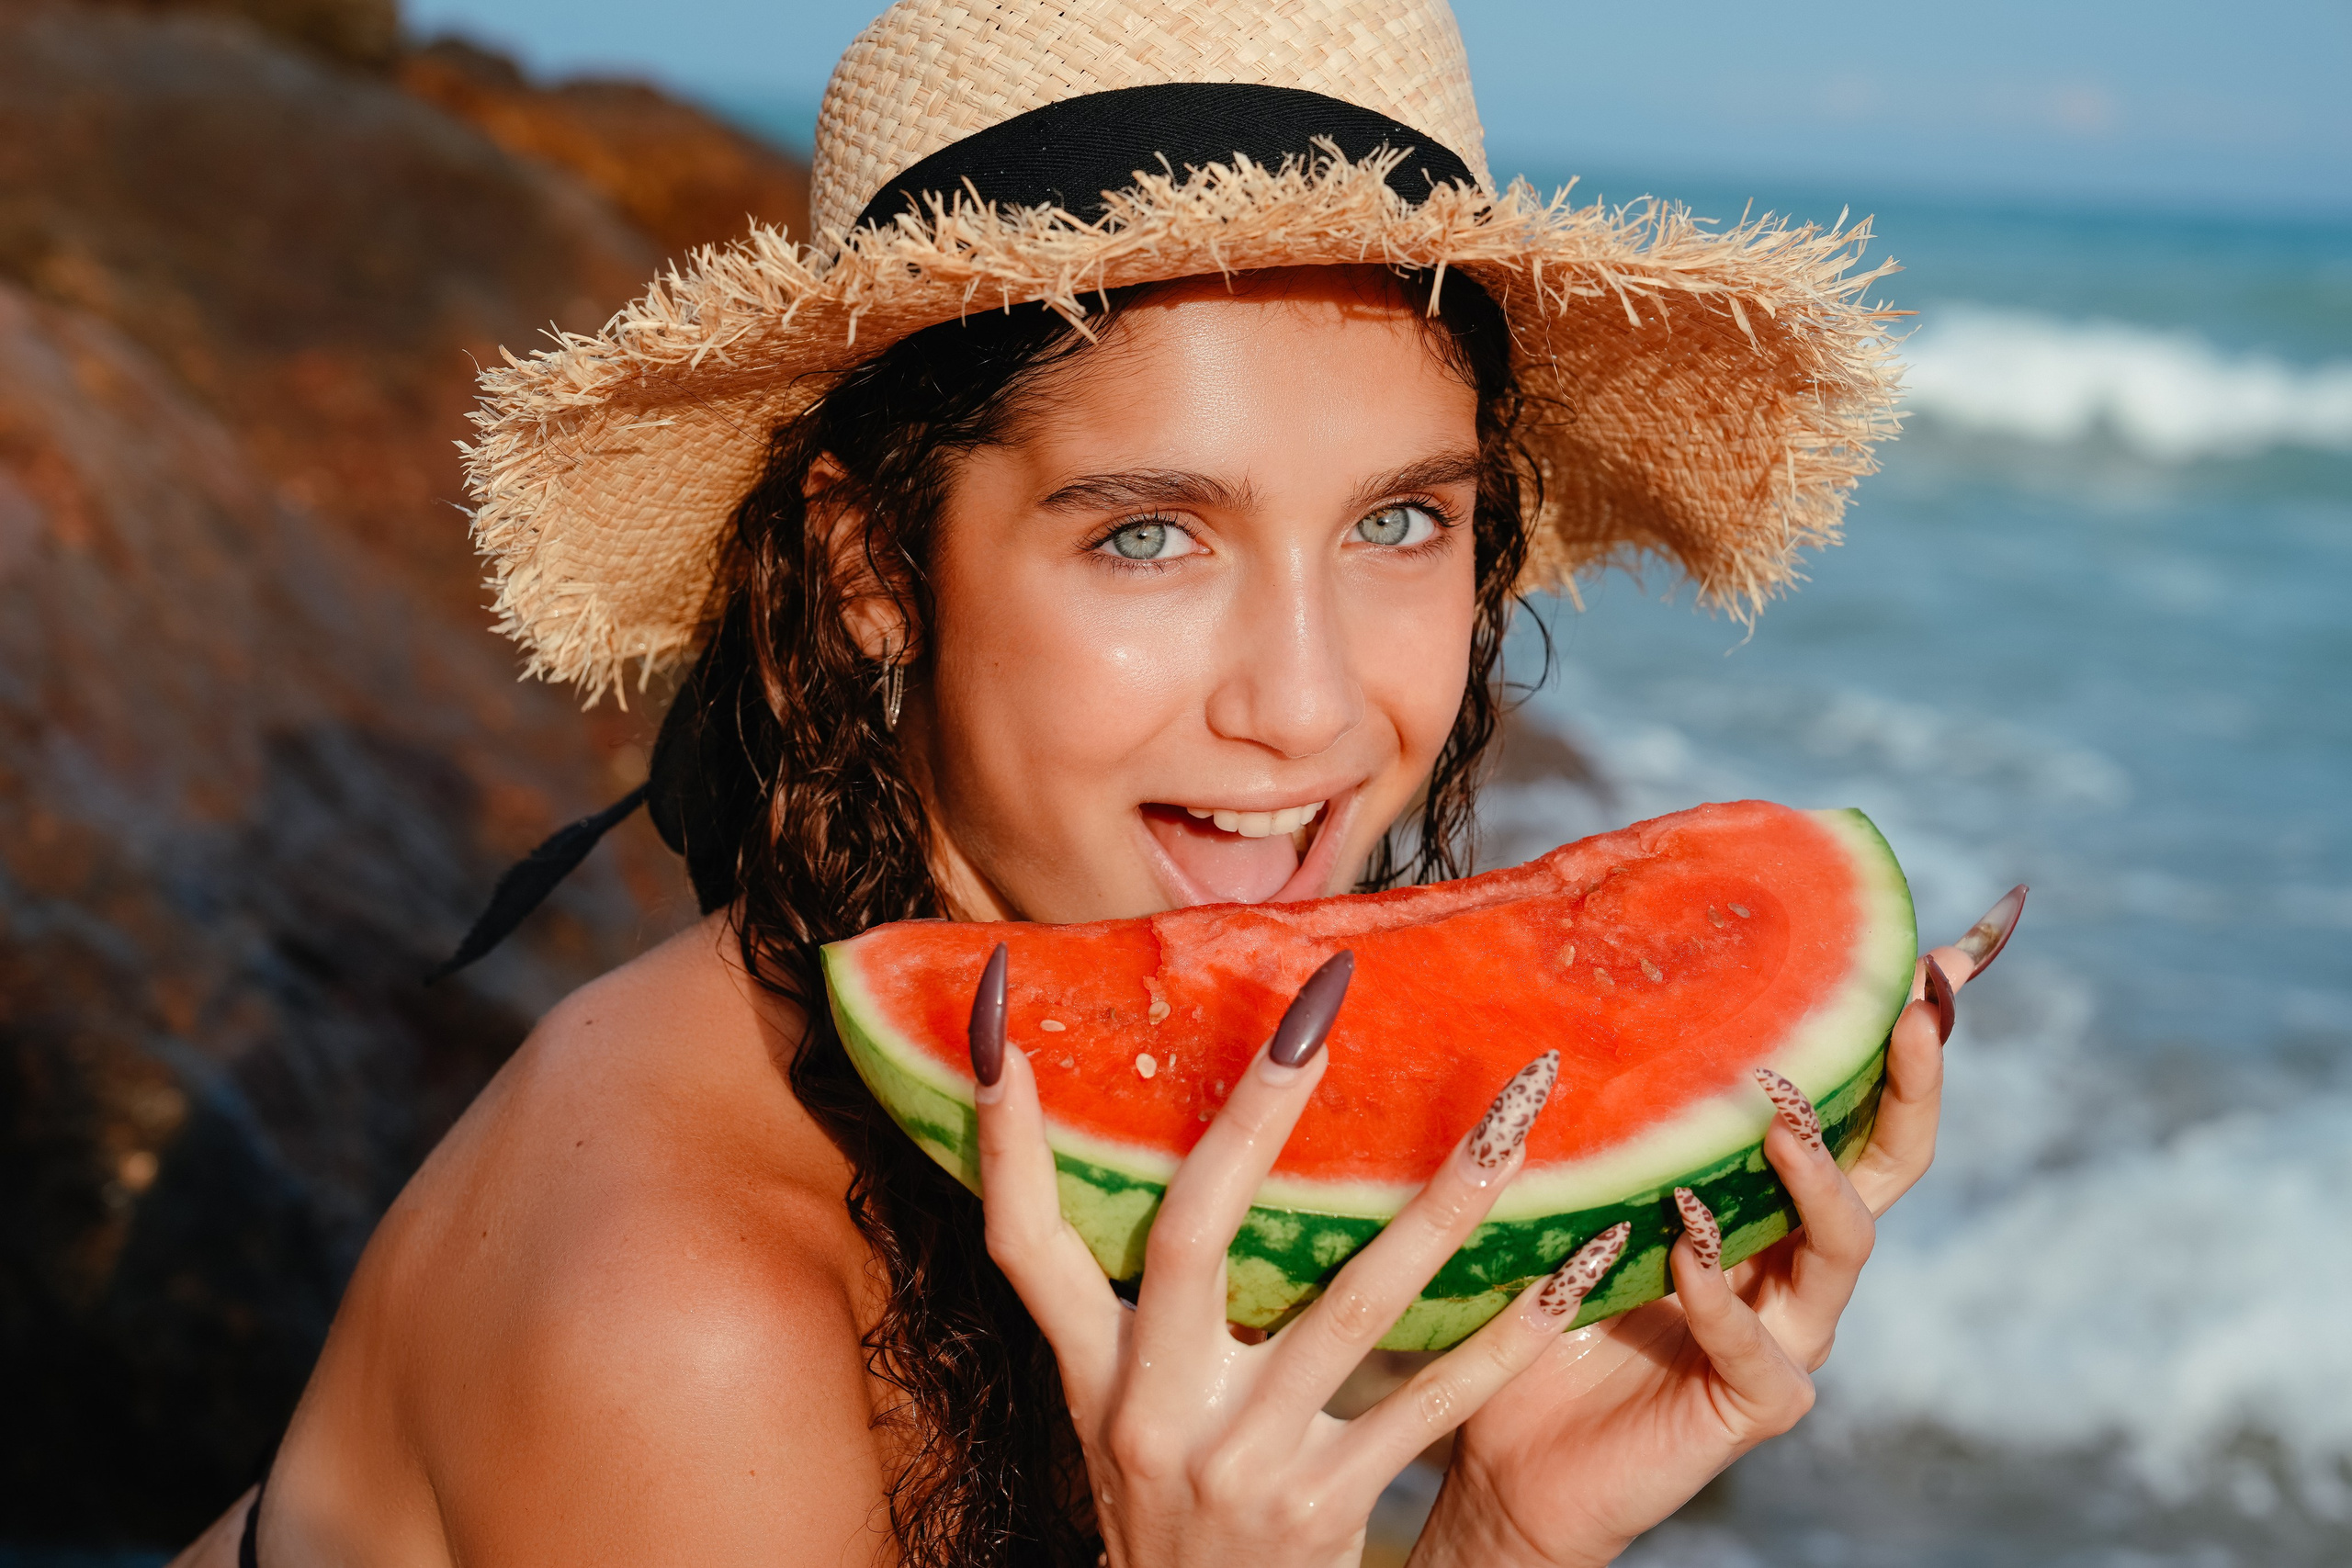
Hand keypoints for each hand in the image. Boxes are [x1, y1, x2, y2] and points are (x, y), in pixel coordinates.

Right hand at [969, 949, 1628, 1567]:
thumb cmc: (1167, 1505)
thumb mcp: (1109, 1411)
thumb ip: (1122, 1302)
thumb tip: (1143, 1153)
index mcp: (1090, 1373)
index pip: (1021, 1238)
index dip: (1004, 1134)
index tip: (996, 1014)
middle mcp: (1151, 1409)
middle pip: (1190, 1232)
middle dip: (1253, 1114)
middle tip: (1316, 1011)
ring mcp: (1242, 1460)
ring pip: (1350, 1305)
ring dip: (1441, 1204)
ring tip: (1513, 1117)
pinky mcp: (1327, 1508)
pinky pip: (1433, 1404)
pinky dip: (1510, 1336)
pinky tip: (1577, 1267)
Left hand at [1409, 887, 2027, 1567]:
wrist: (1506, 1449)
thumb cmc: (1539, 1303)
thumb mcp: (1568, 1185)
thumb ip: (1595, 1113)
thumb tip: (1567, 979)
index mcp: (1766, 1196)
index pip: (1855, 1102)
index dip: (1904, 1035)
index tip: (1936, 953)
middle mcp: (1797, 1257)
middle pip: (1891, 1158)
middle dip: (1913, 1078)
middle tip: (1908, 1005)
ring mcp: (1789, 1330)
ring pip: (1846, 1242)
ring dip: (1815, 1172)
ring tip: (1776, 1120)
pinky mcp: (1757, 1401)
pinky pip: (1761, 1344)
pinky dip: (1722, 1291)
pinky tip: (1685, 1247)